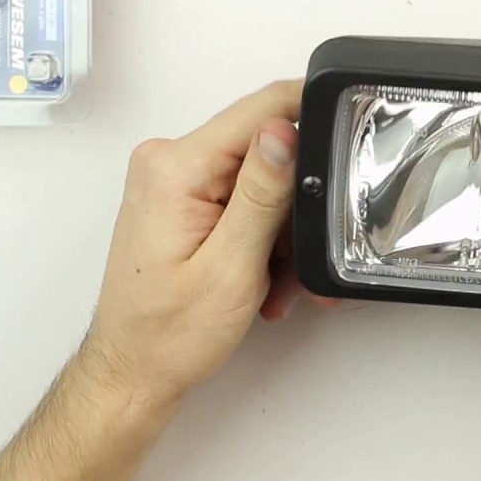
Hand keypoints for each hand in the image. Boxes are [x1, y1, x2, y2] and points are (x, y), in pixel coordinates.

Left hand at [82, 79, 331, 407]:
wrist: (134, 370)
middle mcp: (169, 161)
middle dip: (295, 207)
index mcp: (176, 168)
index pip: (259, 110)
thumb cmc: (169, 333)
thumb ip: (261, 192)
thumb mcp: (231, 266)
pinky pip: (241, 199)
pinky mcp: (182, 197)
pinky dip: (261, 237)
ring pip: (260, 182)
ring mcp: (174, 179)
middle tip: (302, 260)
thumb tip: (283, 130)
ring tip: (280, 284)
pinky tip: (265, 277)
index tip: (347, 130)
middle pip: (265, 152)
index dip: (309, 115)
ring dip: (281, 233)